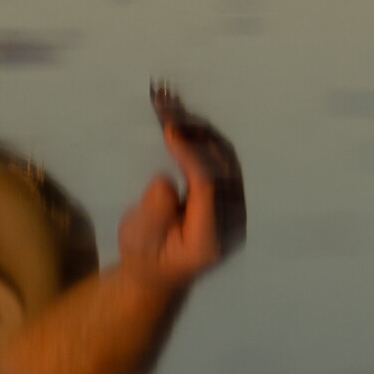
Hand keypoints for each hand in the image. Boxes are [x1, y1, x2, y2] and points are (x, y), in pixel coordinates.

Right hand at [116, 88, 248, 284]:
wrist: (161, 272)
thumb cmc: (145, 257)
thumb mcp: (137, 242)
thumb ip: (152, 216)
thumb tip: (165, 182)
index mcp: (210, 240)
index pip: (208, 188)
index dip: (190, 154)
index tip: (168, 127)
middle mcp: (232, 222)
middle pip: (221, 165)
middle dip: (192, 131)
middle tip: (164, 103)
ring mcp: (236, 207)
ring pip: (223, 155)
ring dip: (197, 126)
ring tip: (168, 101)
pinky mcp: (232, 193)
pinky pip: (221, 155)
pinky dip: (201, 133)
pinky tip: (179, 114)